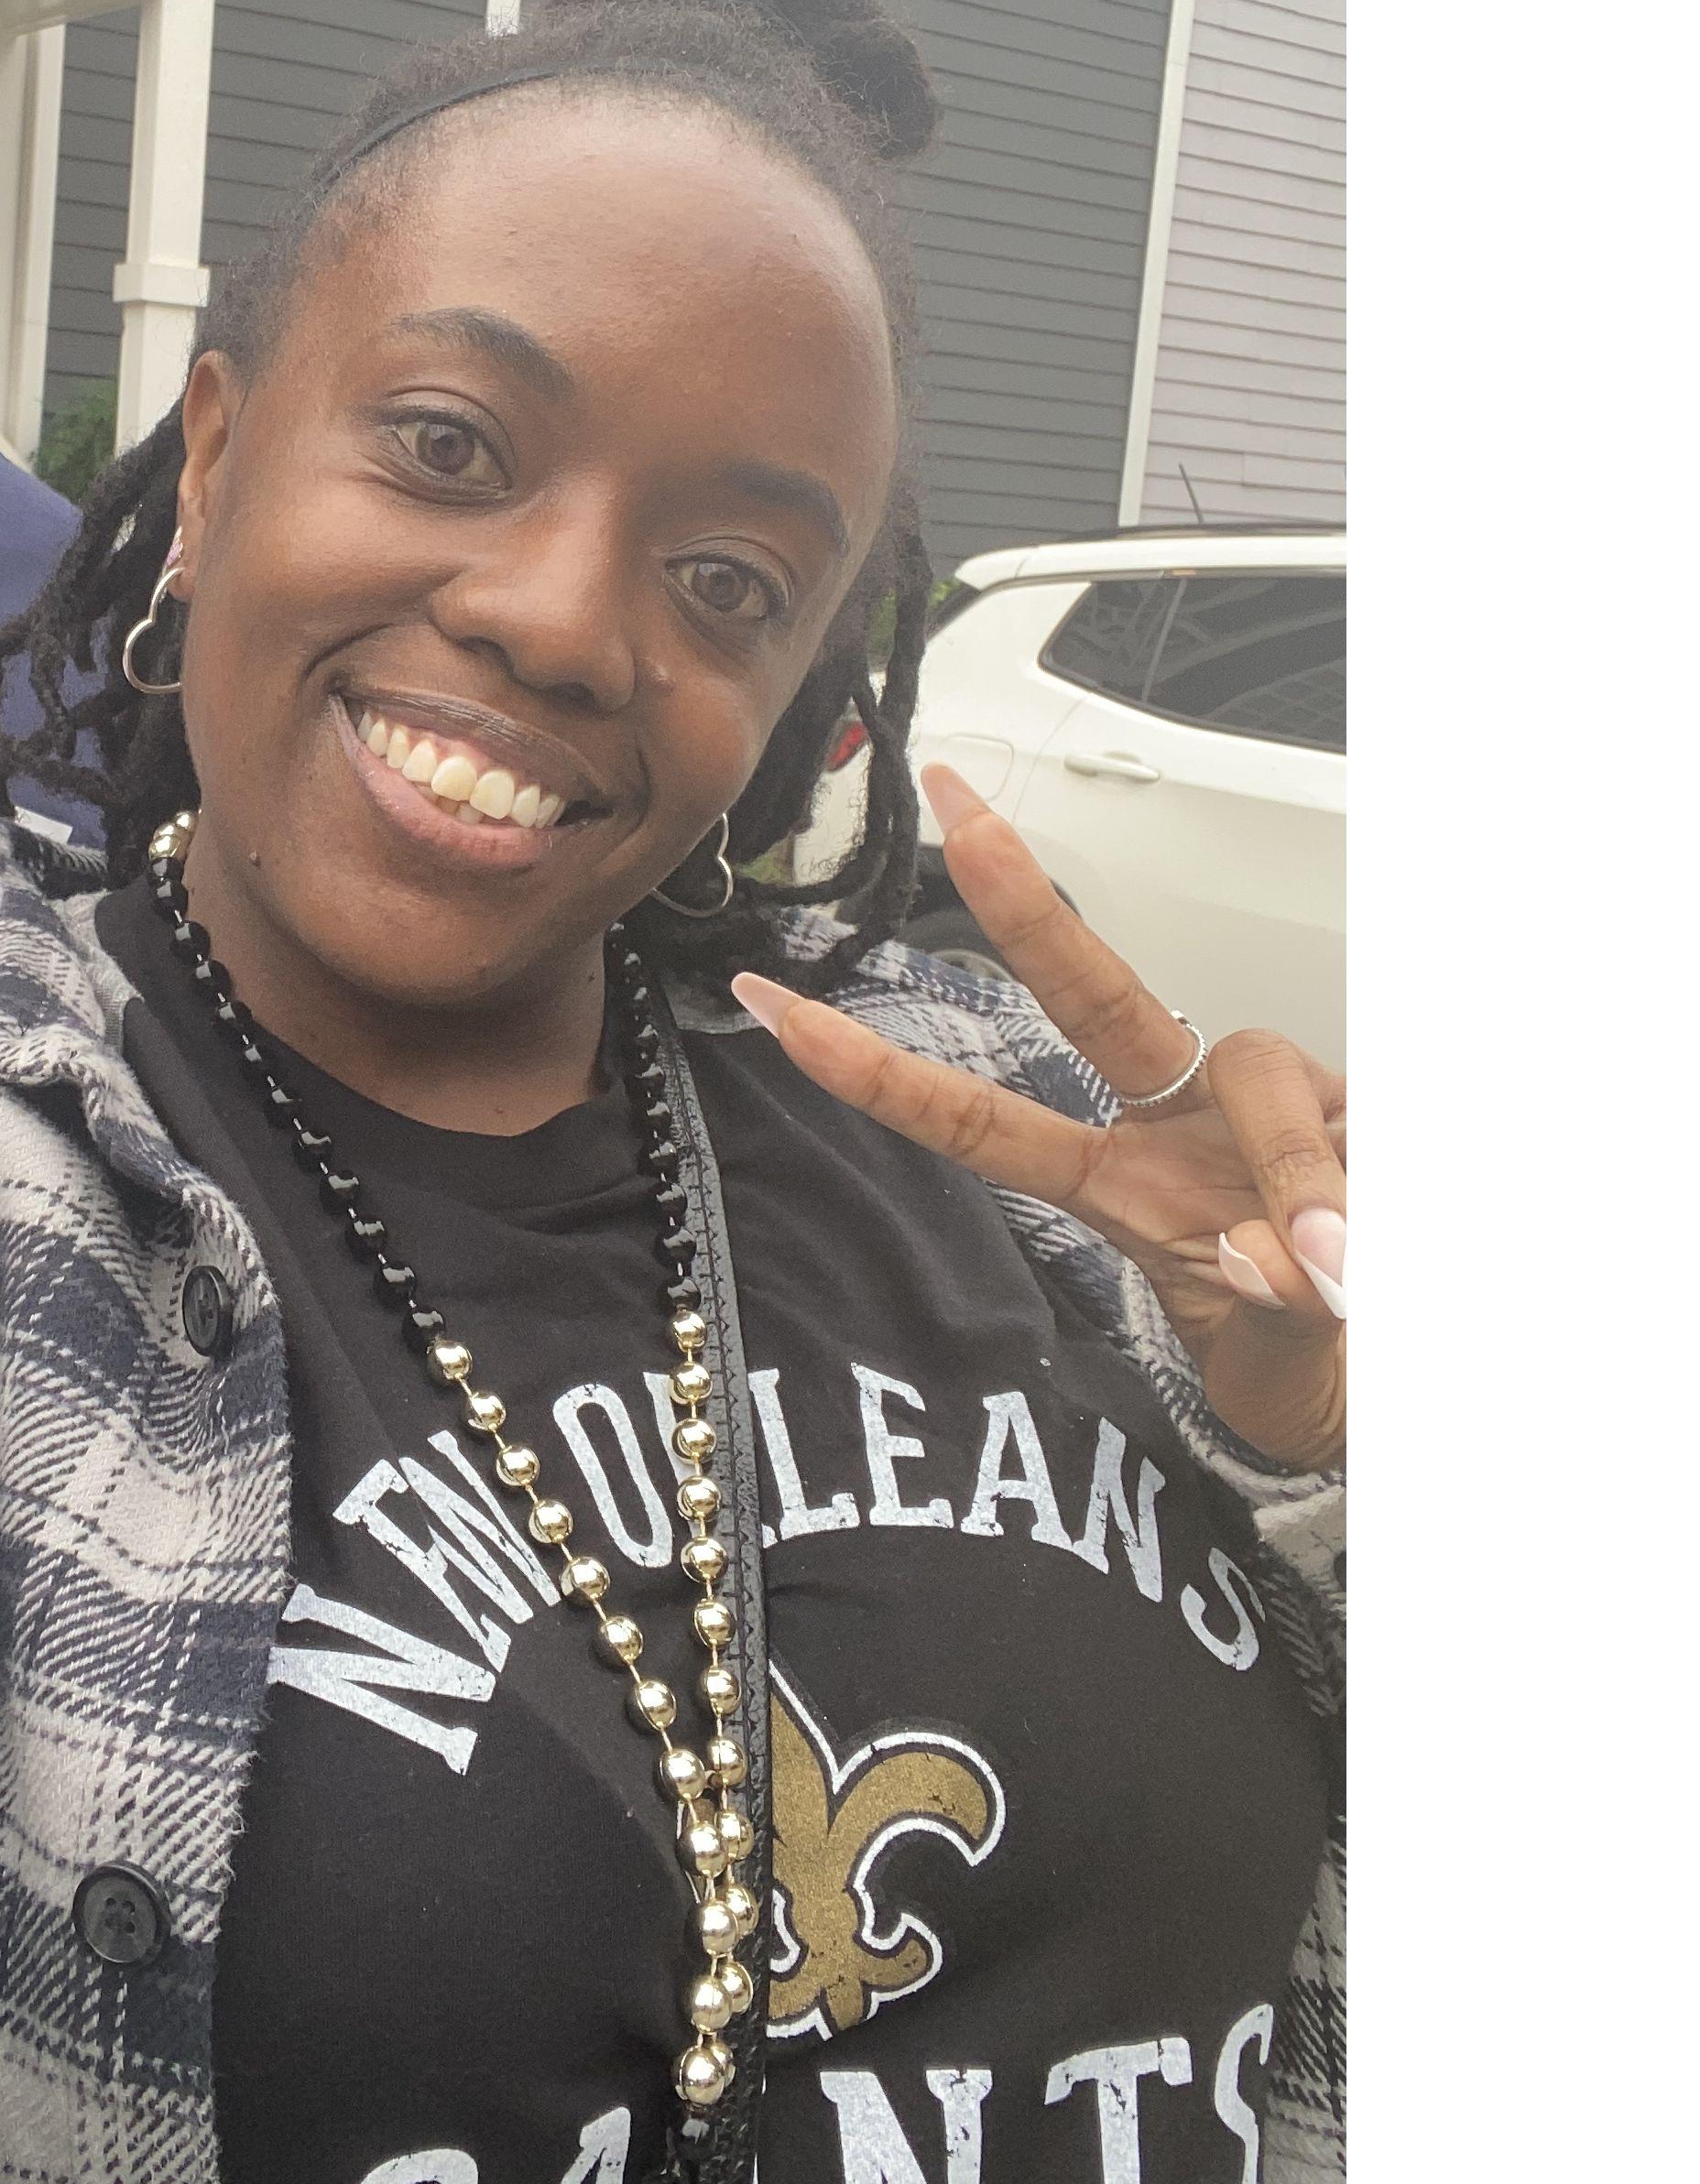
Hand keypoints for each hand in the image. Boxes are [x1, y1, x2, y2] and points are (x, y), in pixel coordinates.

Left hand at [733, 764, 1344, 1470]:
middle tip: (956, 814)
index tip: (768, 1004)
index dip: (871, 1071)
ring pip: (1260, 1076)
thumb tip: (1267, 1252)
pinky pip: (1354, 1125)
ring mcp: (1273, 1102)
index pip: (977, 1120)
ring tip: (1341, 1271)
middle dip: (1021, 902)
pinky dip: (1360, 1194)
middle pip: (1092, 995)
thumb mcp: (1282, 1369)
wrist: (1415, 1369)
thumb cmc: (1326, 1368)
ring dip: (1295, 1170)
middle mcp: (1182, 1119)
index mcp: (1120, 1183)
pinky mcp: (1364, 1101)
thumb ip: (1275, 1315)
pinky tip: (1379, 1252)